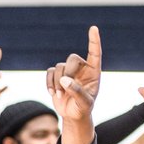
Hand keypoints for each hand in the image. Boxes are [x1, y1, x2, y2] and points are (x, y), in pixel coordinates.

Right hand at [48, 26, 101, 143]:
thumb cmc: (83, 109)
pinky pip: (49, 72)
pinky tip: (52, 94)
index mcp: (94, 72)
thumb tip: (64, 80)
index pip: (95, 53)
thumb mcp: (84, 103)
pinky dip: (49, 83)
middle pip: (72, 59)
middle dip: (67, 73)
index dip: (94, 41)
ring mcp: (68, 71)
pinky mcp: (56, 76)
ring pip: (59, 67)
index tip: (93, 28)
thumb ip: (76, 92)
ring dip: (57, 82)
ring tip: (59, 96)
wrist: (72, 116)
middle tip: (64, 89)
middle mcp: (82, 69)